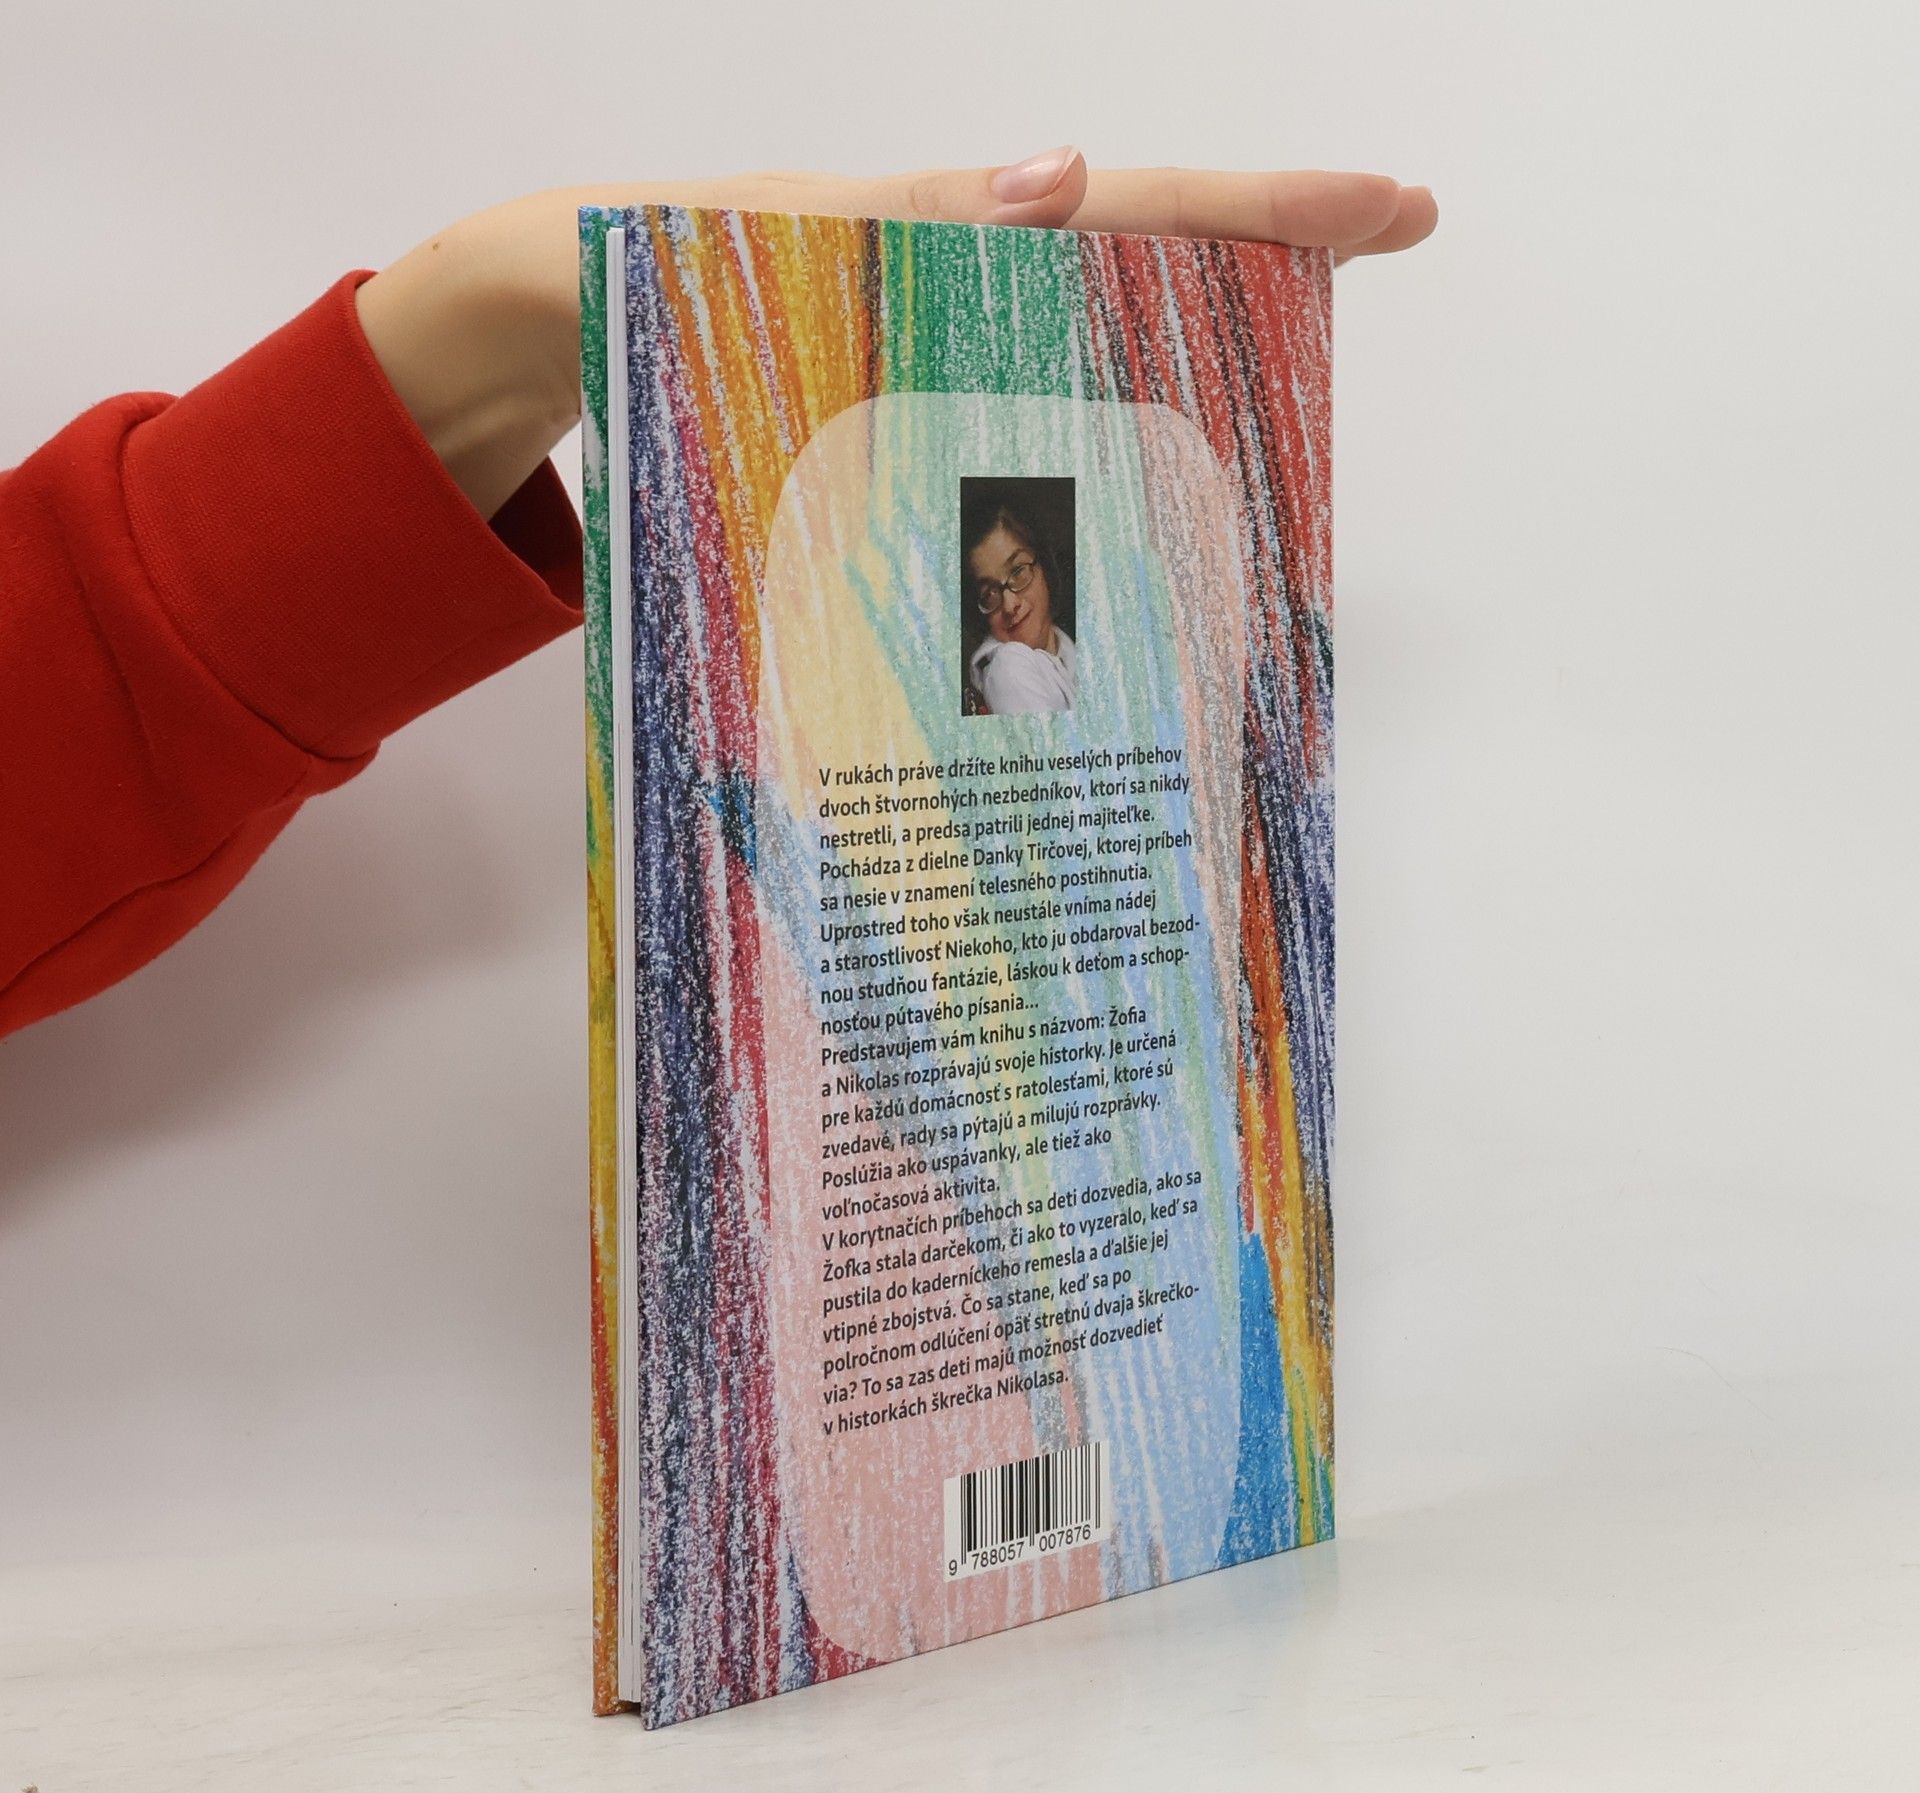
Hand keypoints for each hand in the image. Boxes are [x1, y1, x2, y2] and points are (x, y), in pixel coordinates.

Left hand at [356, 152, 1437, 520]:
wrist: (550, 332)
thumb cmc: (629, 268)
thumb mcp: (740, 235)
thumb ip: (890, 218)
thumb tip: (1058, 178)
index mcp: (938, 238)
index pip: (1126, 210)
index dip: (1258, 208)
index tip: (1389, 205)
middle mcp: (953, 303)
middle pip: (1134, 279)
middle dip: (1258, 275)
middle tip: (1388, 248)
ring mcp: (928, 375)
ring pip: (1080, 380)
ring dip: (1178, 408)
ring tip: (1284, 448)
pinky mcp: (888, 444)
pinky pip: (996, 466)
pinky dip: (1065, 503)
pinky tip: (1118, 552)